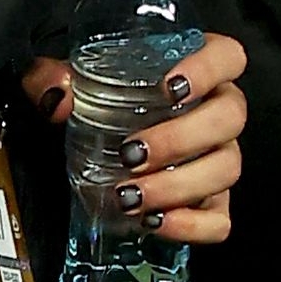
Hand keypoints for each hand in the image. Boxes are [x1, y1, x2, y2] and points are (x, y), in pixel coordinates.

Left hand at [24, 32, 246, 243]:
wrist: (93, 154)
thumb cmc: (94, 108)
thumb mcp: (67, 86)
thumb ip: (51, 80)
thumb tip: (58, 100)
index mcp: (193, 73)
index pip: (228, 56)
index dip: (210, 67)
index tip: (171, 87)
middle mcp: (216, 112)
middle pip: (229, 117)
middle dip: (180, 139)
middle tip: (131, 154)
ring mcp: (219, 159)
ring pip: (226, 168)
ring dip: (179, 185)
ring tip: (129, 196)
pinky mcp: (212, 204)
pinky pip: (219, 219)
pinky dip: (192, 225)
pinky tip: (154, 222)